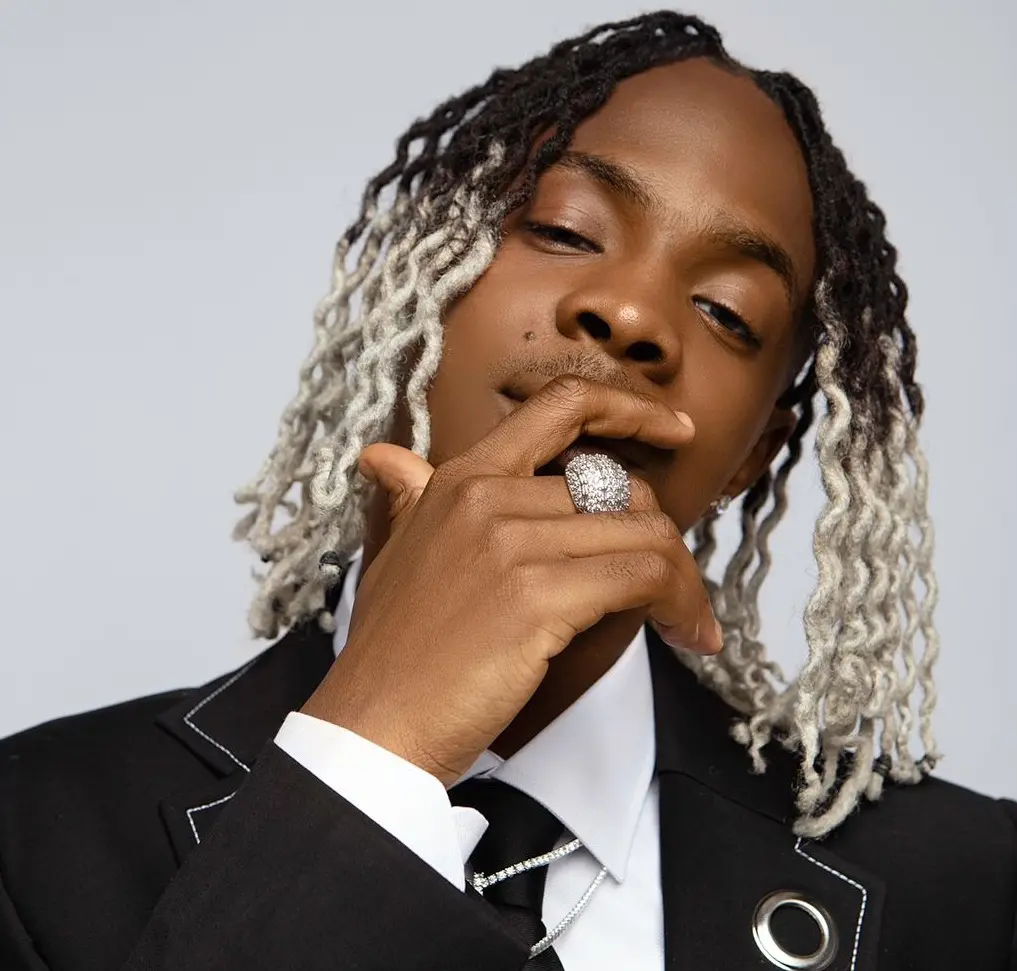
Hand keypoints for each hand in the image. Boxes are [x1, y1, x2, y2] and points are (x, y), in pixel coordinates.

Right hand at [300, 375, 721, 785]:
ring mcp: (512, 543)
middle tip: (676, 585)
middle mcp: (488, 495)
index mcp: (462, 478)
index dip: (629, 409)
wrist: (371, 723)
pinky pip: (644, 578)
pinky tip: (687, 635)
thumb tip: (385, 456)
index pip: (561, 407)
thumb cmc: (393, 649)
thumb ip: (410, 496)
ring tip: (689, 620)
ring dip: (683, 580)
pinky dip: (680, 604)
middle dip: (664, 539)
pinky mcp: (537, 597)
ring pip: (645, 532)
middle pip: (623, 489)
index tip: (674, 430)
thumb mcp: (395, 551)